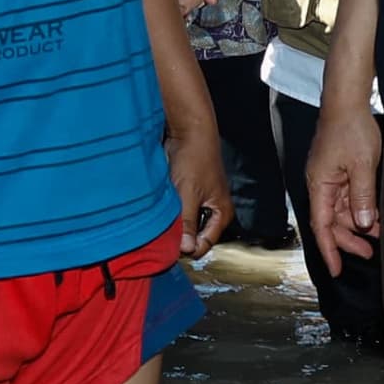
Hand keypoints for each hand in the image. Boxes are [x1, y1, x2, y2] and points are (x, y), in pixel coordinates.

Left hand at [169, 117, 230, 258]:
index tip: (168, 248)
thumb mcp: (188, 194)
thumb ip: (186, 223)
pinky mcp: (189, 196)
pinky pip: (179, 213)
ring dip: (174, 224)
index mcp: (221, 214)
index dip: (187, 248)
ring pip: (185, 225)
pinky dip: (170, 213)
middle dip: (180, 236)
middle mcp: (214, 211)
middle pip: (194, 237)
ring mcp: (201, 203)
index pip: (204, 245)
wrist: (189, 133)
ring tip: (162, 218)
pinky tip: (162, 208)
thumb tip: (185, 249)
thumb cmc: (194, 160)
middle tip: (162, 232)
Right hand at [307, 97, 383, 266]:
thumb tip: (363, 223)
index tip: (336, 270)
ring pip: (340, 210)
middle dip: (348, 239)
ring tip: (378, 233)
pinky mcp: (338, 169)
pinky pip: (346, 196)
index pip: (322, 226)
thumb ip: (362, 196)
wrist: (347, 100)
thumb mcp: (361, 165)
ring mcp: (328, 176)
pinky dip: (359, 208)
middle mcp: (320, 184)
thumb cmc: (350, 128)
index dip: (329, 250)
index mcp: (319, 185)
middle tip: (369, 252)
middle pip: (331, 221)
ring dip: (357, 223)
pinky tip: (374, 214)